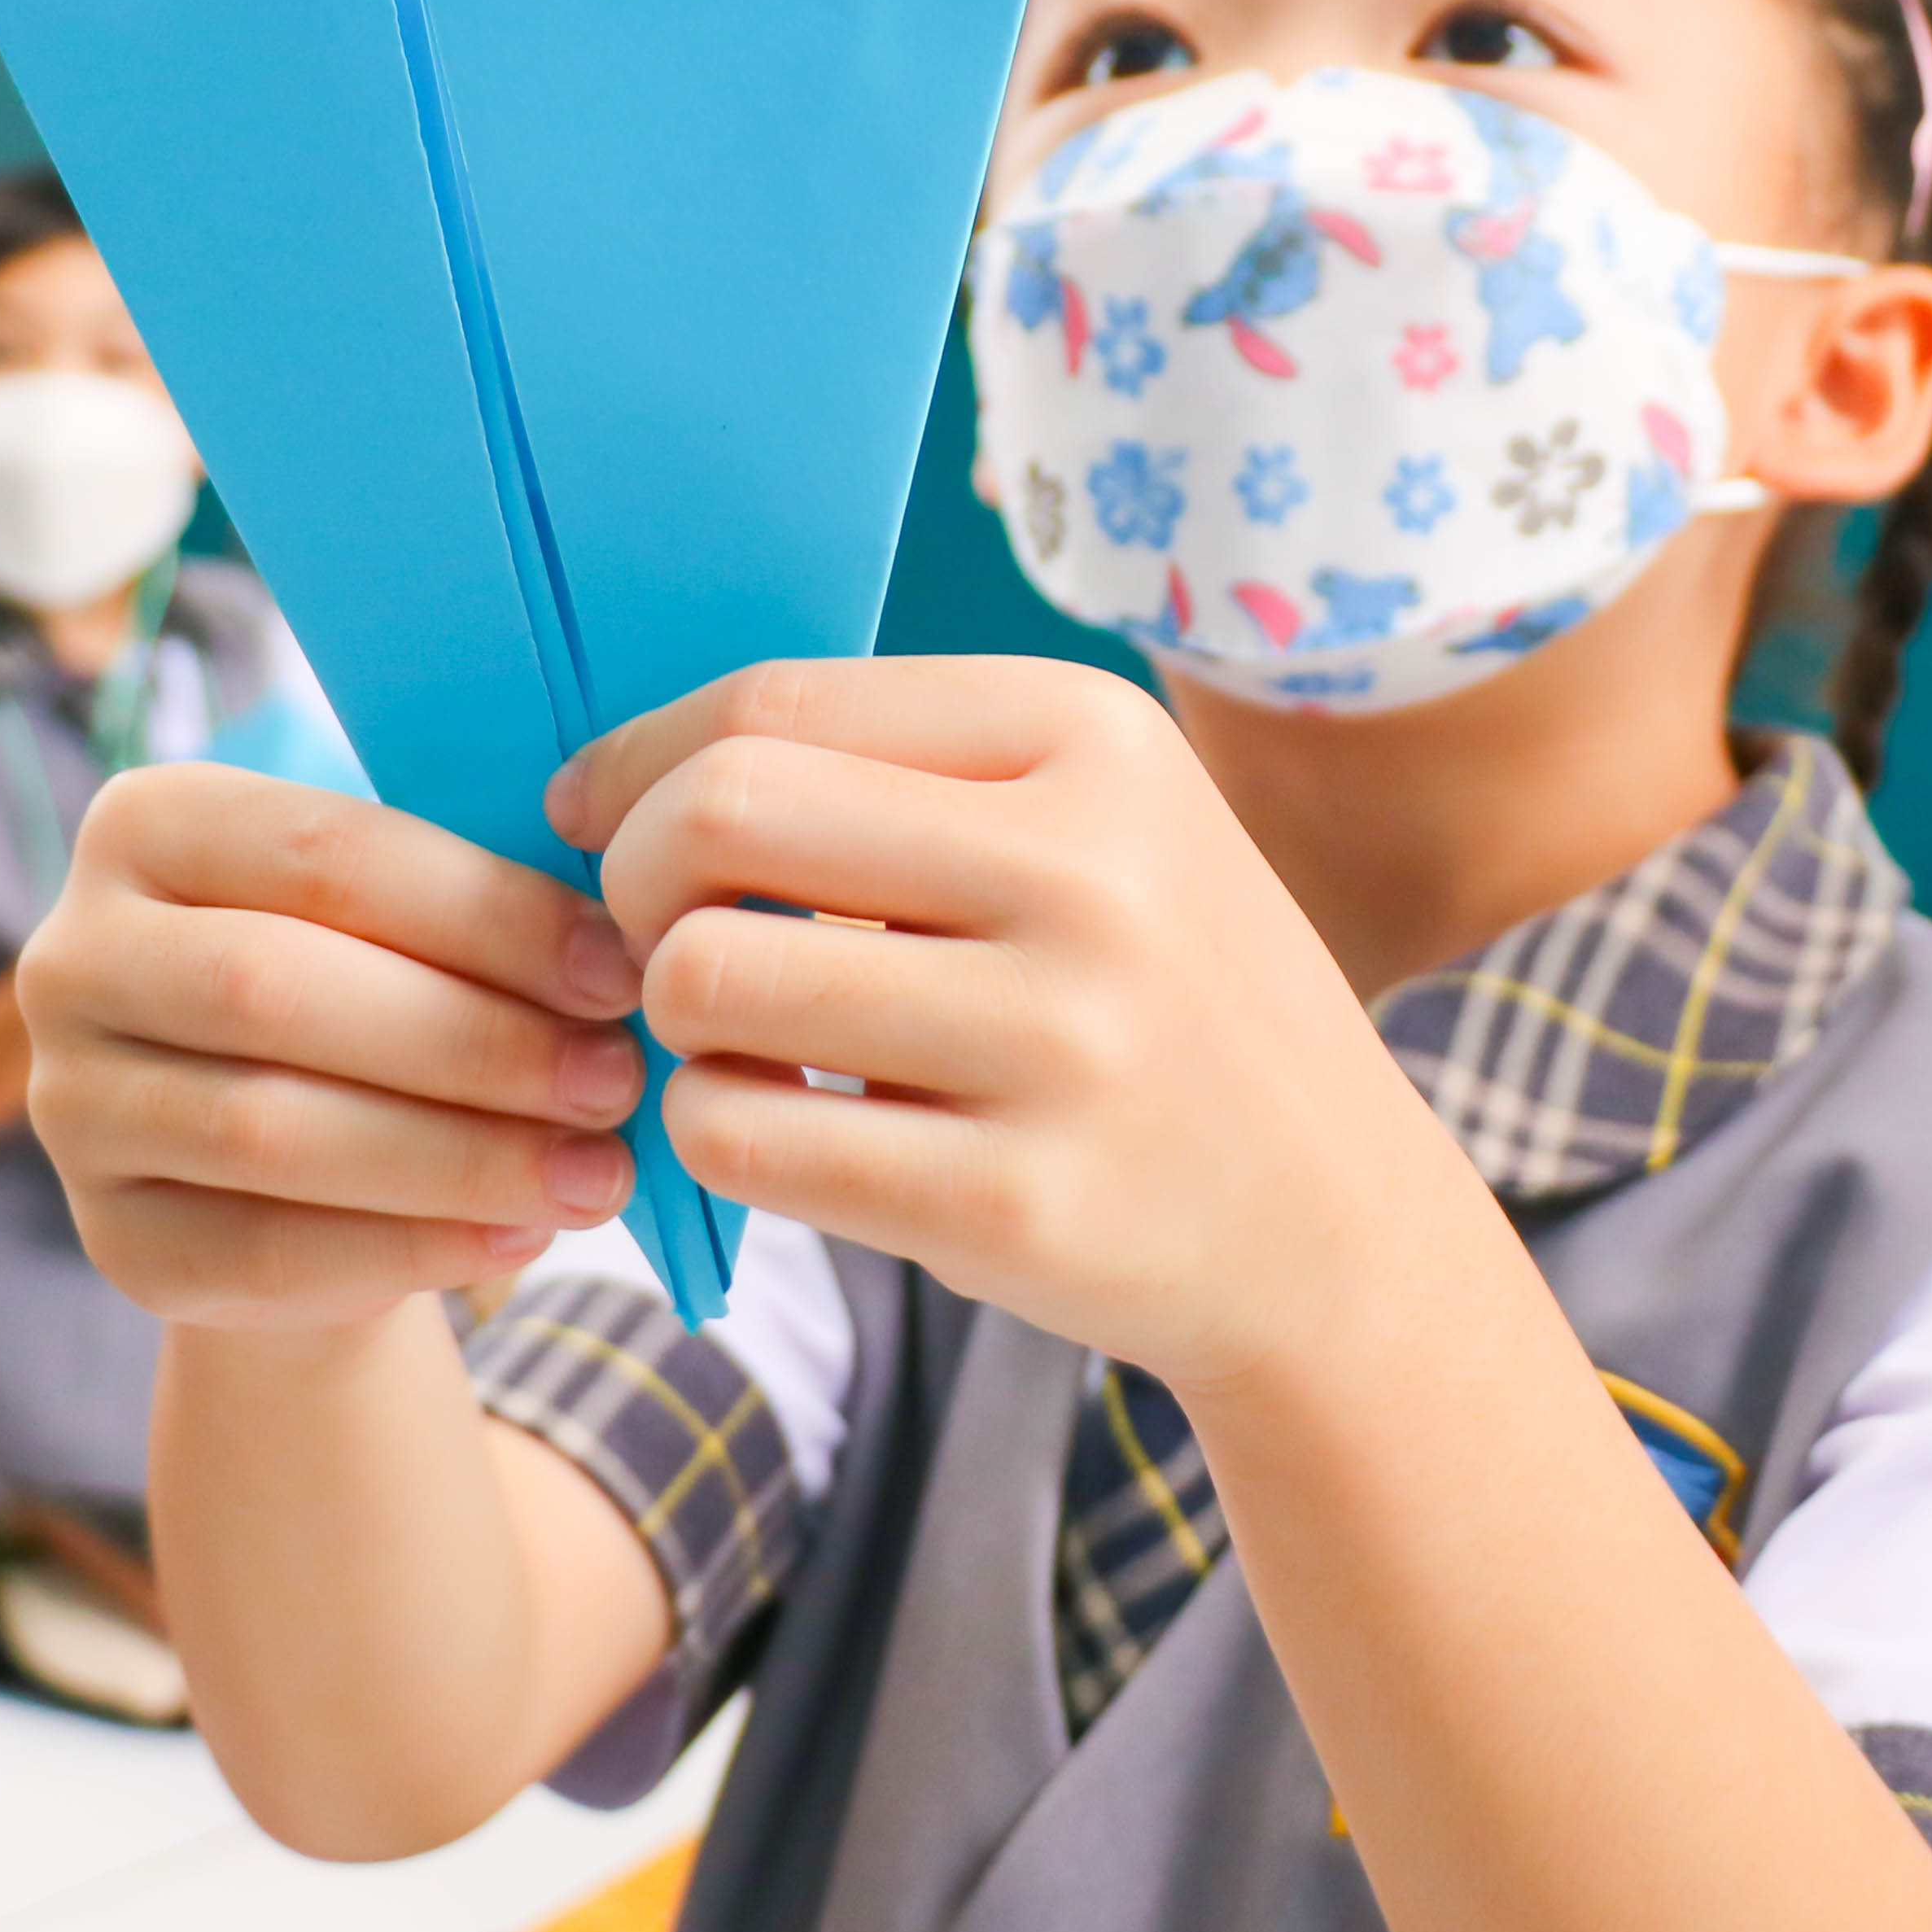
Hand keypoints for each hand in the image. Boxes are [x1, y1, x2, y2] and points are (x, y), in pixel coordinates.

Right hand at [22, 764, 648, 1334]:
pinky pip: (267, 1252)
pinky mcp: (114, 1241)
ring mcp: (72, 1107)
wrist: (287, 1164)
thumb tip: (617, 945)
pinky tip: (519, 1236)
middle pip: (278, 993)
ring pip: (272, 1132)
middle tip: (616, 1079)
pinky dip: (411, 1247)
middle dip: (473, 1041)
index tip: (616, 968)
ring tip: (595, 1171)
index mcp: (143, 825)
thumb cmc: (368, 990)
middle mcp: (73, 958)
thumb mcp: (398, 917)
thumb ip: (467, 903)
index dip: (484, 912)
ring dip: (459, 1156)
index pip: (322, 852)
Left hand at [560, 659, 1462, 1397]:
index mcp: (1093, 739)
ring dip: (672, 1020)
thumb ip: (896, 778)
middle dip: (634, 881)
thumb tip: (626, 774)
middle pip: (720, 817)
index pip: (775, 703)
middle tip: (658, 941)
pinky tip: (781, 1130)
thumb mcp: (1095, 830)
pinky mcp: (1012, 1202)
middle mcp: (1088, 873)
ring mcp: (1058, 1044)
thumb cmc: (1157, 1003)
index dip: (639, 763)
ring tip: (736, 1045)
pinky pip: (740, 1135)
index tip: (598, 818)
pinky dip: (711, 1130)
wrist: (1333, 1228)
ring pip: (705, 983)